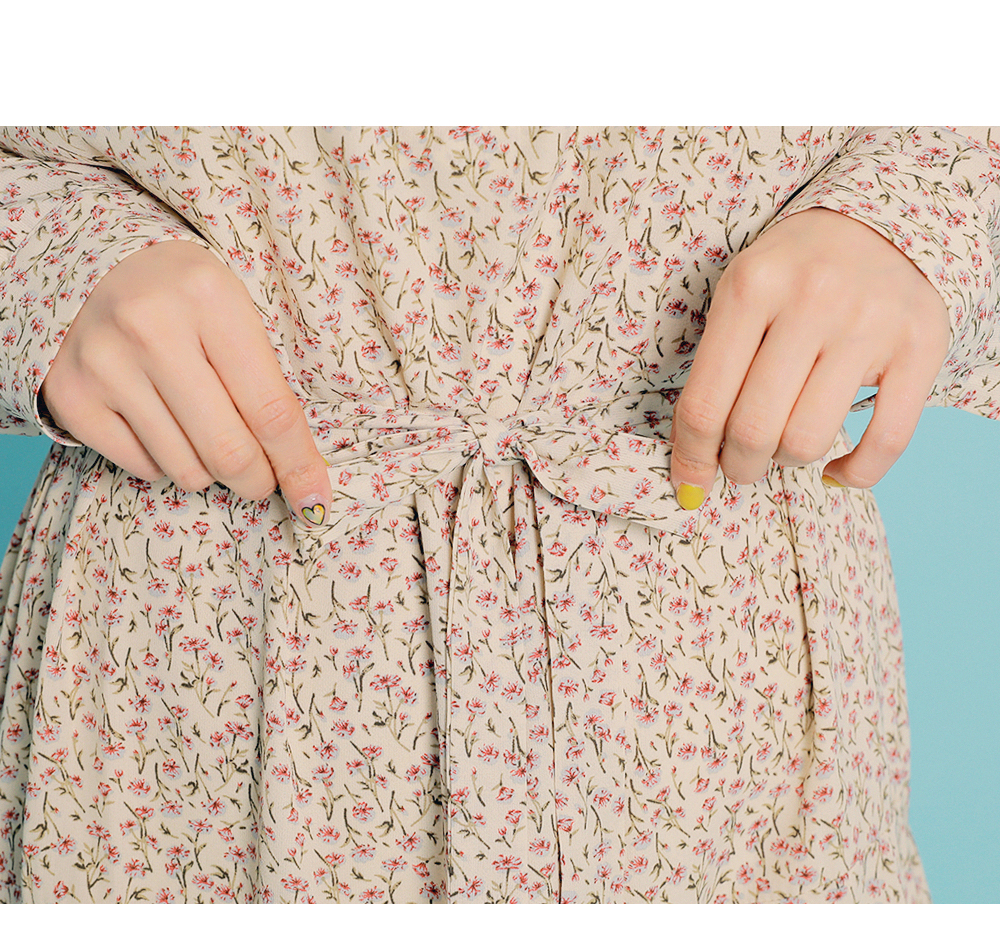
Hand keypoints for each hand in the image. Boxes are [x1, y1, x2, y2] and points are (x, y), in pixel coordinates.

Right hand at [39, 239, 331, 526]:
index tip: (314, 501)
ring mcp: (104, 364)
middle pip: (228, 450)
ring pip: (185, 468)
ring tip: (206, 433)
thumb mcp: (238, 315)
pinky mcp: (71, 397)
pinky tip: (164, 425)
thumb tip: (304, 478)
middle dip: (256, 479)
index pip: (270, 409)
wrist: (100, 271)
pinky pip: (143, 468)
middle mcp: (150, 328)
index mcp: (210, 298)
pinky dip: (165, 462)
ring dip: (210, 471)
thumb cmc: (190, 303)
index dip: (298, 464)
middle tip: (260, 478)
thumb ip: (270, 386)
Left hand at [668, 206, 950, 507]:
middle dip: (739, 465)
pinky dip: (855, 474)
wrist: (878, 224)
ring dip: (787, 461)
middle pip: (756, 429)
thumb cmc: (791, 272)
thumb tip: (697, 458)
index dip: (692, 457)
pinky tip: (834, 471)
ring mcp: (870, 323)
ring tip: (784, 444)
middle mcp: (812, 300)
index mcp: (751, 287)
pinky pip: (886, 440)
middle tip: (740, 463)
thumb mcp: (740, 293)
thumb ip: (715, 366)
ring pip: (809, 439)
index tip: (689, 484)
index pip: (706, 402)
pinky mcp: (922, 345)